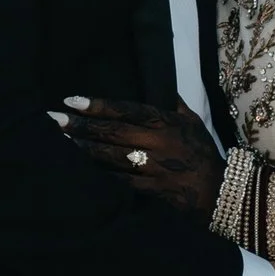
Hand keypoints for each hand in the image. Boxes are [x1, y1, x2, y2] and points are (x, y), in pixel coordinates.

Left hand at [52, 95, 222, 218]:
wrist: (220, 191)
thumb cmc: (203, 153)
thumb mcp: (193, 122)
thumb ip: (173, 104)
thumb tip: (160, 84)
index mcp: (166, 123)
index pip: (127, 110)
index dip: (98, 105)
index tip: (73, 100)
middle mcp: (157, 144)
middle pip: (113, 132)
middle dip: (82, 126)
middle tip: (54, 120)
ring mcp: (152, 168)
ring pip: (111, 157)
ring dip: (85, 149)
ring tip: (62, 141)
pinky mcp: (150, 190)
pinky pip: (120, 182)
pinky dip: (101, 176)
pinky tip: (82, 170)